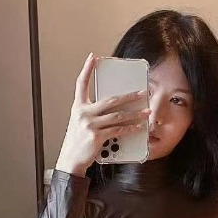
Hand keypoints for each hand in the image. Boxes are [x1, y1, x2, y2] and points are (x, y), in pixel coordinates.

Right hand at [55, 53, 150, 176]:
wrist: (70, 160)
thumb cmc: (77, 142)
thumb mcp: (80, 122)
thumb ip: (91, 113)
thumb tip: (112, 107)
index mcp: (78, 107)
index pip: (80, 84)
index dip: (86, 69)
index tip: (92, 57)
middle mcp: (83, 113)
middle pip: (110, 99)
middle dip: (128, 96)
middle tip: (142, 93)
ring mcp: (90, 125)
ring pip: (118, 115)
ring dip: (135, 114)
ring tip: (146, 112)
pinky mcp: (97, 136)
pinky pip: (118, 130)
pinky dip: (130, 128)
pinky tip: (139, 127)